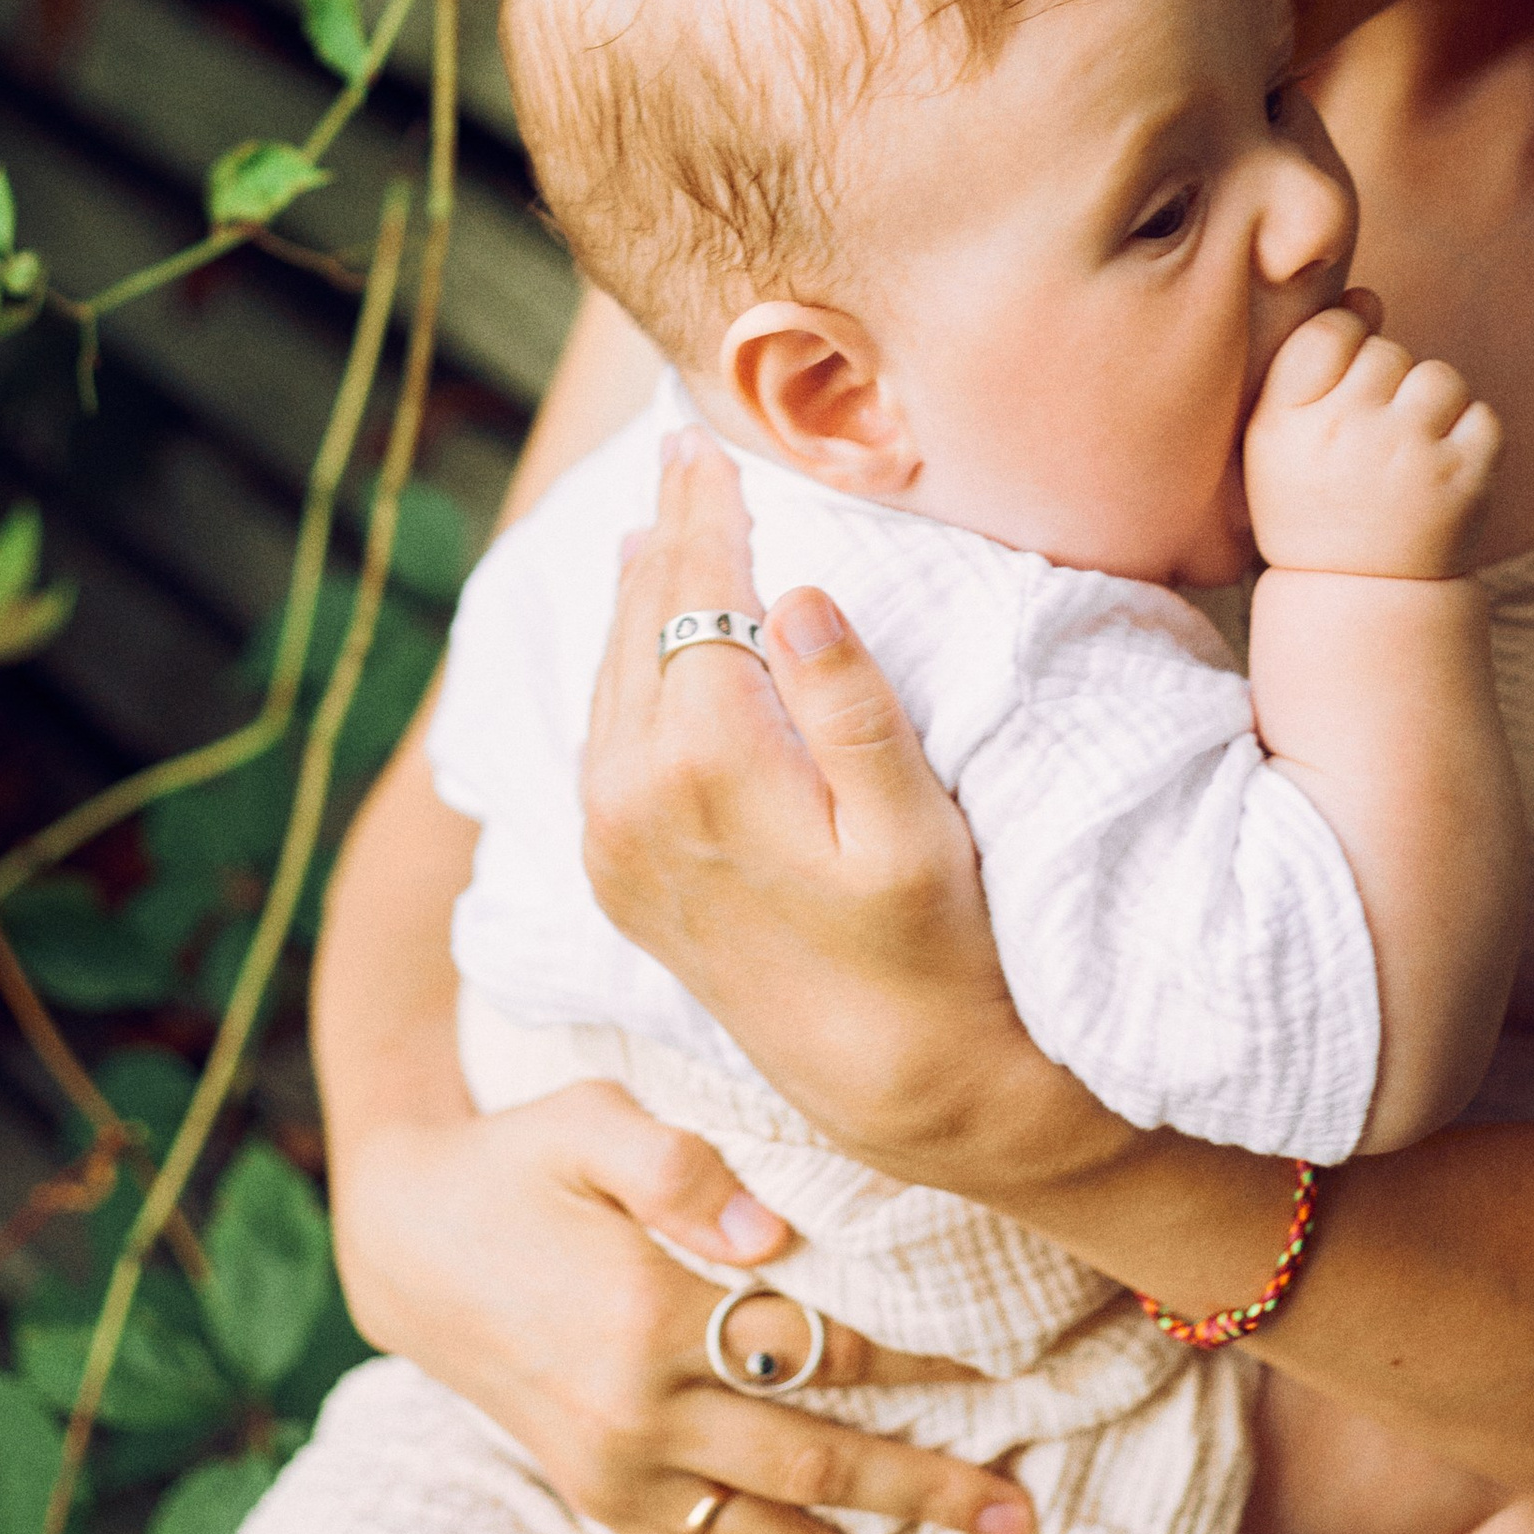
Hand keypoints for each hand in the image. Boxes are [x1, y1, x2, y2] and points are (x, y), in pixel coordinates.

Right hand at [326, 1079, 1036, 1533]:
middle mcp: (634, 1413)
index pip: (815, 1350)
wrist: (408, 1240)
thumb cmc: (517, 1159)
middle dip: (923, 1498)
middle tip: (1022, 1519)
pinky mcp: (598, 1501)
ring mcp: (614, 1473)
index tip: (1001, 1373)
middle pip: (809, 1470)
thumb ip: (682, 1169)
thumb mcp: (589, 1120)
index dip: (916, 1364)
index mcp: (647, 1312)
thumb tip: (777, 1235)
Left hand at [581, 428, 1114, 1197]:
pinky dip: (619, 671)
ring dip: (634, 598)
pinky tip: (637, 639)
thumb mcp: (914, 823)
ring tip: (655, 526)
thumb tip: (795, 595)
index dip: (704, 515)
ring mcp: (612, 844)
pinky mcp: (615, 878)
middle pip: (639, 628)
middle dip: (663, 537)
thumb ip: (852, 703)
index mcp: (702, 767)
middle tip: (678, 456)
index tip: (704, 445)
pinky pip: (601, 741)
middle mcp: (631, 801)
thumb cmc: (933, 949)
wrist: (894, 1088)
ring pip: (610, 681)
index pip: (694, 600)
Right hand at [1244, 307, 1499, 578]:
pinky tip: (1441, 468)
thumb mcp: (1278, 435)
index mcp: (1288, 419)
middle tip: (1372, 440)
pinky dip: (1470, 437)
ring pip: (1440, 377)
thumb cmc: (1313, 499)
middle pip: (1388, 352)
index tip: (1340, 390)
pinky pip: (1483, 416)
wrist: (1359, 592)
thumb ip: (1312, 359)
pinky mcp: (1466, 480)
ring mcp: (1411, 455)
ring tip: (1410, 450)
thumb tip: (1368, 296)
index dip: (1343, 347)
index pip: (1331, 330)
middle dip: (1386, 384)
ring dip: (1432, 405)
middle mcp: (1348, 432)